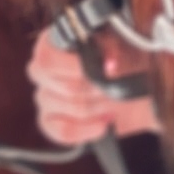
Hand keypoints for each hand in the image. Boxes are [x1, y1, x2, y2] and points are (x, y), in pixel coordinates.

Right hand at [27, 32, 157, 146]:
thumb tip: (109, 63)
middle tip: (114, 87)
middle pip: (65, 86)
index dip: (77, 67)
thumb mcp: (120, 43)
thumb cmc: (121, 59)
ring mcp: (43, 96)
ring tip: (113, 101)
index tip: (108, 68)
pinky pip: (62, 131)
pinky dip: (88, 129)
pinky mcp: (49, 122)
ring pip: (70, 107)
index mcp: (51, 43)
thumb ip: (111, 46)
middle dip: (97, 89)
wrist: (131, 84)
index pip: (48, 60)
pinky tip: (103, 123)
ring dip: (98, 106)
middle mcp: (41, 70)